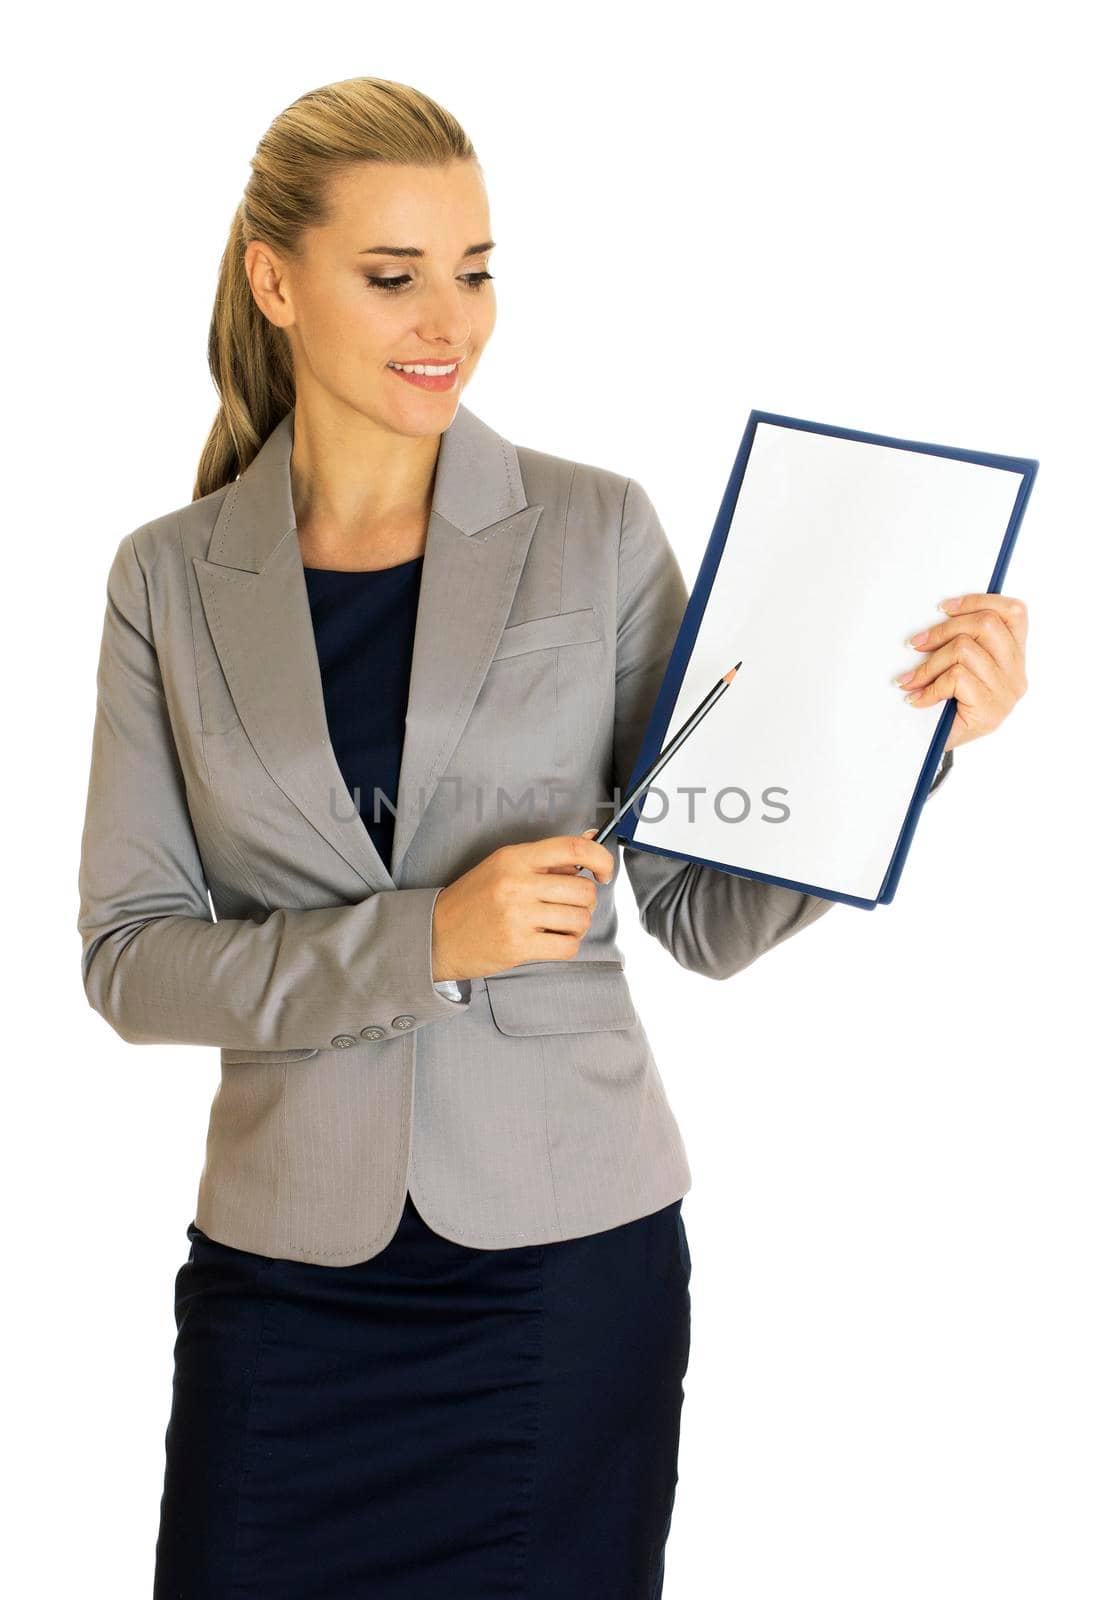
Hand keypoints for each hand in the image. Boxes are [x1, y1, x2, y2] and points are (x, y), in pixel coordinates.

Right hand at [431, 830, 613, 980]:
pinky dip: (567, 945)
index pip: (572, 849)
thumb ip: (547, 859)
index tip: (604, 872)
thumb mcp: (504, 867)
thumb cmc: (473, 900)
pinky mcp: (518, 946)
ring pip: (580, 919)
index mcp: (515, 858)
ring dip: (577, 925)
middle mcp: (517, 884)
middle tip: (570, 906)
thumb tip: (592, 842)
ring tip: (557, 925)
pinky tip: (550, 941)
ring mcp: (517, 916)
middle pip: (583, 890)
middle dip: (585, 902)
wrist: (437, 934)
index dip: (600, 859)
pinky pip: (567, 946)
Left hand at [895, 593, 1028, 750]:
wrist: (936, 753)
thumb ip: (963, 641)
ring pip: (965, 650)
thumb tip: (939, 612)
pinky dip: (930, 686)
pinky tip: (917, 698)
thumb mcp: (958, 668)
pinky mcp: (991, 711)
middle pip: (986, 624)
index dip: (979, 601)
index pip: (1014, 612)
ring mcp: (1007, 694)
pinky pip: (956, 678)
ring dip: (930, 663)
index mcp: (1014, 657)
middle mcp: (1017, 674)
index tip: (942, 608)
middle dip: (944, 630)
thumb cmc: (945, 707)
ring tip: (912, 680)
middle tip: (916, 645)